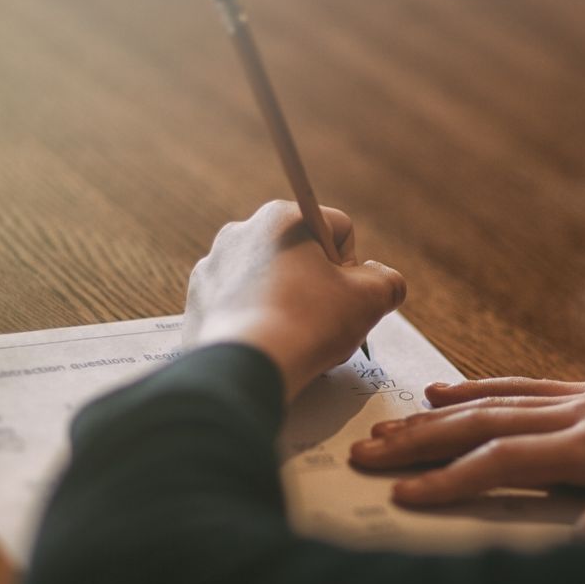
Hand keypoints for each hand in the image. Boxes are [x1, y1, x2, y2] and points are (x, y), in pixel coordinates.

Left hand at [184, 200, 405, 400]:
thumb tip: (384, 281)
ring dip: (287, 305)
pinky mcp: (197, 302)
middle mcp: (241, 232)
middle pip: (300, 256)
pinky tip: (268, 347)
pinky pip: (239, 307)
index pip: (338, 230)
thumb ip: (387, 281)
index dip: (352, 267)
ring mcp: (214, 267)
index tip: (345, 297)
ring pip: (268, 282)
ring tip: (294, 339)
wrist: (246, 366)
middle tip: (324, 323)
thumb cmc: (309, 324)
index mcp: (282, 217)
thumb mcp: (370, 299)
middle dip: (317, 287)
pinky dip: (256, 323)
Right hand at [349, 377, 584, 505]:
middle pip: (482, 423)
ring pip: (492, 400)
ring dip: (435, 415)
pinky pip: (522, 384)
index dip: (450, 478)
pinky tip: (441, 393)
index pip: (504, 460)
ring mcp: (584, 397)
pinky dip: (477, 388)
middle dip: (419, 440)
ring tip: (387, 428)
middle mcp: (580, 413)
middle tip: (367, 451)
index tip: (404, 493)